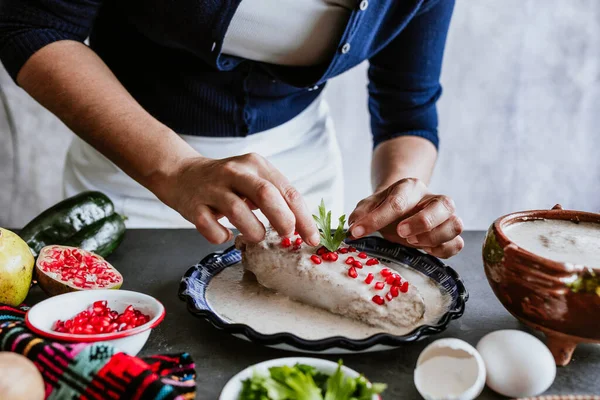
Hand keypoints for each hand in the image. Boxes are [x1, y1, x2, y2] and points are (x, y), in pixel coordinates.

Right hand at [162, 153, 319, 244]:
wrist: (181, 173)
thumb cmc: (227, 183)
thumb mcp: (254, 180)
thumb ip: (277, 198)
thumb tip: (303, 228)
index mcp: (256, 165)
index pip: (287, 191)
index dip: (303, 218)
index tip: (312, 238)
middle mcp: (235, 173)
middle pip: (266, 195)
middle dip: (282, 220)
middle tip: (286, 236)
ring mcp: (212, 189)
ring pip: (238, 211)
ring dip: (253, 231)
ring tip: (255, 237)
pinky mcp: (193, 206)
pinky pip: (211, 228)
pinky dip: (222, 237)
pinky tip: (226, 235)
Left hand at [348, 178, 463, 257]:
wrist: (401, 207)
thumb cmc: (386, 206)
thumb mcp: (370, 205)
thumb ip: (361, 214)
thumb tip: (353, 228)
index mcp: (410, 187)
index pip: (397, 201)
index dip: (376, 219)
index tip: (357, 232)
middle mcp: (433, 199)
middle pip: (443, 205)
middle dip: (422, 222)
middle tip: (400, 232)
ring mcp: (445, 217)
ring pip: (455, 225)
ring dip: (434, 237)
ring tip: (412, 242)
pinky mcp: (450, 234)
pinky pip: (457, 243)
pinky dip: (443, 250)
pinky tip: (425, 250)